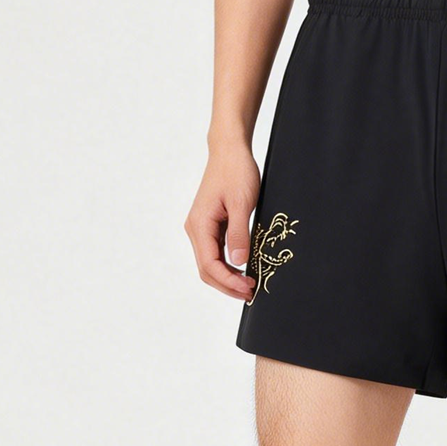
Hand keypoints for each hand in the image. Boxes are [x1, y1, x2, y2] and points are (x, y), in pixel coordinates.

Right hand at [185, 142, 260, 300]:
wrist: (230, 151)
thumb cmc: (236, 172)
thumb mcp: (242, 203)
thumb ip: (239, 233)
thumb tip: (239, 263)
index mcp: (200, 225)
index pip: (209, 264)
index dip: (229, 281)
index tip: (248, 288)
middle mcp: (195, 229)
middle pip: (206, 269)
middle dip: (227, 285)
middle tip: (251, 293)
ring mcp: (201, 228)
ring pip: (210, 264)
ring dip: (228, 278)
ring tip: (248, 286)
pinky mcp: (210, 226)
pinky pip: (215, 253)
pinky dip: (228, 266)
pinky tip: (243, 271)